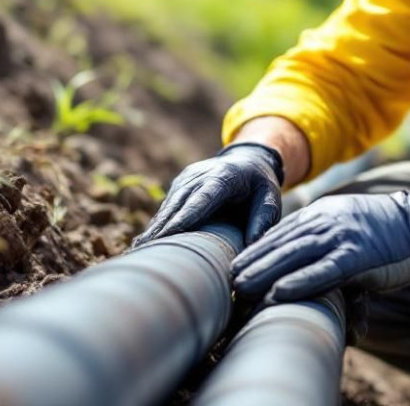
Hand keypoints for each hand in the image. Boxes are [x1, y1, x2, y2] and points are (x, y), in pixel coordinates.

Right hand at [133, 142, 284, 246]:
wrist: (248, 158)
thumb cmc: (260, 185)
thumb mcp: (270, 198)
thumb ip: (263, 219)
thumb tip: (251, 244)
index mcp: (225, 177)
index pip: (202, 199)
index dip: (184, 217)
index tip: (167, 235)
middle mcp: (201, 175)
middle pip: (179, 203)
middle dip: (161, 227)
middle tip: (144, 250)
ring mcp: (187, 179)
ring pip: (169, 205)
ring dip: (155, 227)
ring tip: (139, 251)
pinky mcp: (180, 185)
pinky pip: (168, 206)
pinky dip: (158, 224)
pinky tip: (144, 243)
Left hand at [230, 182, 409, 304]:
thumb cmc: (386, 233)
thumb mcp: (348, 225)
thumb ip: (324, 240)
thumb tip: (303, 262)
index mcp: (322, 212)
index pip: (280, 231)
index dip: (256, 250)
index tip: (235, 267)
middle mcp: (327, 221)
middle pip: (281, 242)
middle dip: (253, 262)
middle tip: (229, 282)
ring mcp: (342, 237)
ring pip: (294, 255)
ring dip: (265, 273)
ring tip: (242, 289)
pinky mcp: (358, 256)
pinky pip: (322, 271)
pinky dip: (299, 282)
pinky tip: (278, 293)